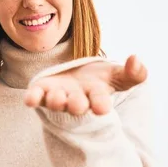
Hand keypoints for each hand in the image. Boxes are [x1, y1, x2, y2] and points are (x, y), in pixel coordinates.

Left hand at [24, 55, 147, 115]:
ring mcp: (58, 97)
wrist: (75, 77)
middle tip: (78, 104)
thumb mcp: (117, 74)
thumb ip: (133, 72)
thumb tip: (136, 58)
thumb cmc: (98, 79)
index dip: (100, 104)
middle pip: (76, 105)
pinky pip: (36, 97)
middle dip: (77, 104)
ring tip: (58, 96)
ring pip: (56, 102)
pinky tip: (30, 99)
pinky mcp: (42, 92)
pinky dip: (33, 98)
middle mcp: (76, 100)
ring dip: (56, 100)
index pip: (100, 103)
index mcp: (95, 97)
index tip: (102, 108)